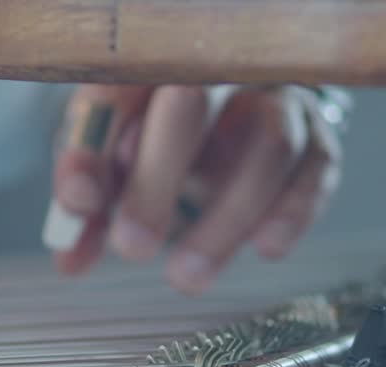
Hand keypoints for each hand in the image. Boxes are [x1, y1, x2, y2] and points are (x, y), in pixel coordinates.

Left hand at [47, 85, 343, 293]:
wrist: (240, 121)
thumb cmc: (159, 144)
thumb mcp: (111, 168)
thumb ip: (88, 208)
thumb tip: (69, 255)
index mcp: (151, 71)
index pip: (115, 92)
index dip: (94, 147)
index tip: (78, 203)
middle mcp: (217, 73)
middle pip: (190, 105)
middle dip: (156, 181)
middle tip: (132, 248)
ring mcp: (273, 101)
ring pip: (266, 143)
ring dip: (225, 218)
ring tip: (187, 276)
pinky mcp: (317, 139)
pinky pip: (315, 170)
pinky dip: (290, 212)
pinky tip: (263, 247)